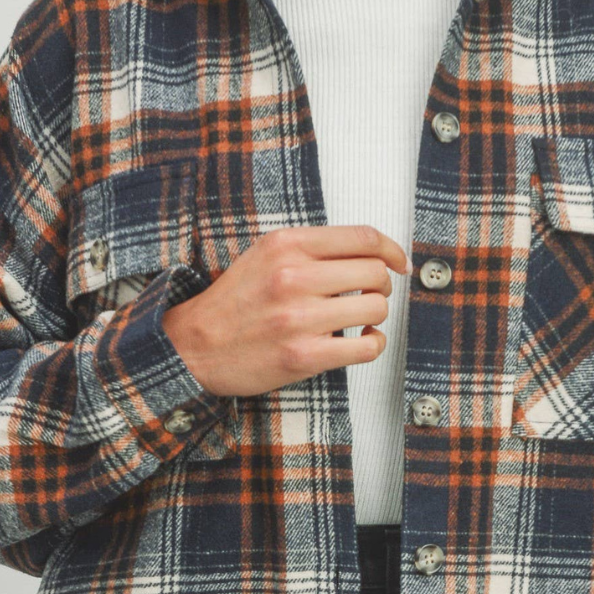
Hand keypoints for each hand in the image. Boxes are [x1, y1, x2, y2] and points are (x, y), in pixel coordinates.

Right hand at [161, 225, 411, 398]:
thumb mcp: (266, 255)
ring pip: (376, 307)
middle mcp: (294, 276)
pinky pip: (367, 347)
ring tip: (358, 317)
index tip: (399, 262)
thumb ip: (313, 249)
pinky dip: (374, 343)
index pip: (363, 237)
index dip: (392, 249)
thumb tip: (371, 252)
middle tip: (369, 293)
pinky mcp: (304, 356)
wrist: (194, 346)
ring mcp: (299, 318)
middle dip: (381, 284)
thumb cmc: (234, 302)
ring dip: (375, 314)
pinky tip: (361, 340)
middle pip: (375, 272)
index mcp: (287, 244)